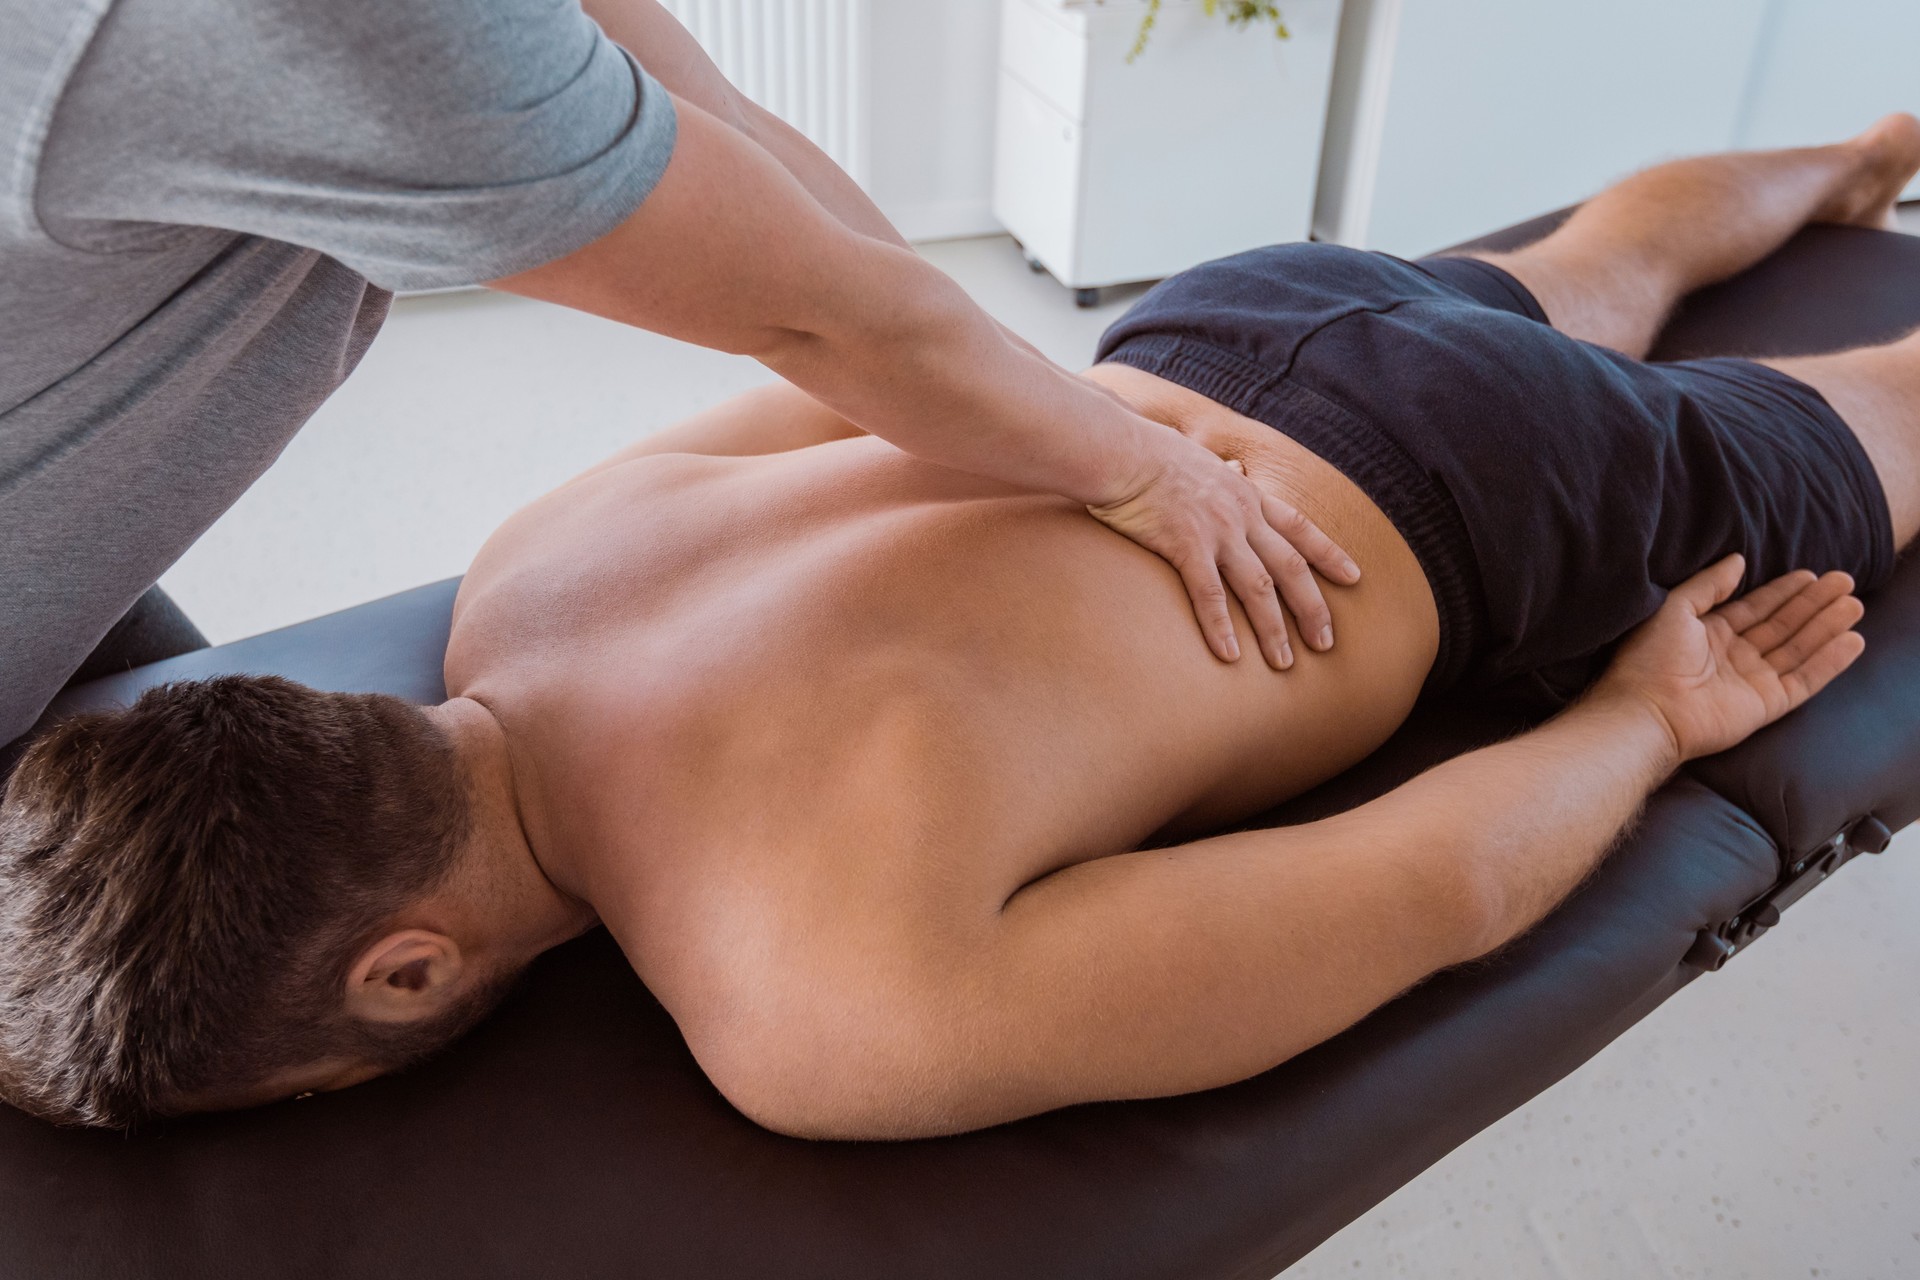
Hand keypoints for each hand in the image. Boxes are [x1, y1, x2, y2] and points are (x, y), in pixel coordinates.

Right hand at [1086, 428, 1360, 668]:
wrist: (1123, 451)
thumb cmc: (1152, 456)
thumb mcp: (1201, 460)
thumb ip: (1222, 475)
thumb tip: (1234, 470)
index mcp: (1246, 495)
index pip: (1300, 527)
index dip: (1329, 554)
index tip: (1354, 578)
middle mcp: (1241, 515)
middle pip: (1290, 567)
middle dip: (1312, 607)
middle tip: (1326, 643)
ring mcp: (1217, 531)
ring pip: (1258, 587)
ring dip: (1275, 628)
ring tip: (1284, 663)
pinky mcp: (1186, 546)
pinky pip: (1209, 594)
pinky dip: (1222, 626)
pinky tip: (1231, 655)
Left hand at [1593, 555, 1864, 762]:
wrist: (1647, 711)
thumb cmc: (1650, 659)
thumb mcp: (1674, 609)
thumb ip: (1708, 585)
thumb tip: (1739, 560)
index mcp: (1710, 634)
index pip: (1756, 608)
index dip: (1783, 591)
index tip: (1811, 573)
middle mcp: (1734, 656)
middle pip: (1783, 625)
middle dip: (1813, 603)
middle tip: (1844, 580)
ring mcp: (1752, 681)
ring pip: (1799, 649)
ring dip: (1826, 627)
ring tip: (1853, 603)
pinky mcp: (1767, 704)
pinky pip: (1805, 680)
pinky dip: (1829, 662)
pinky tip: (1852, 640)